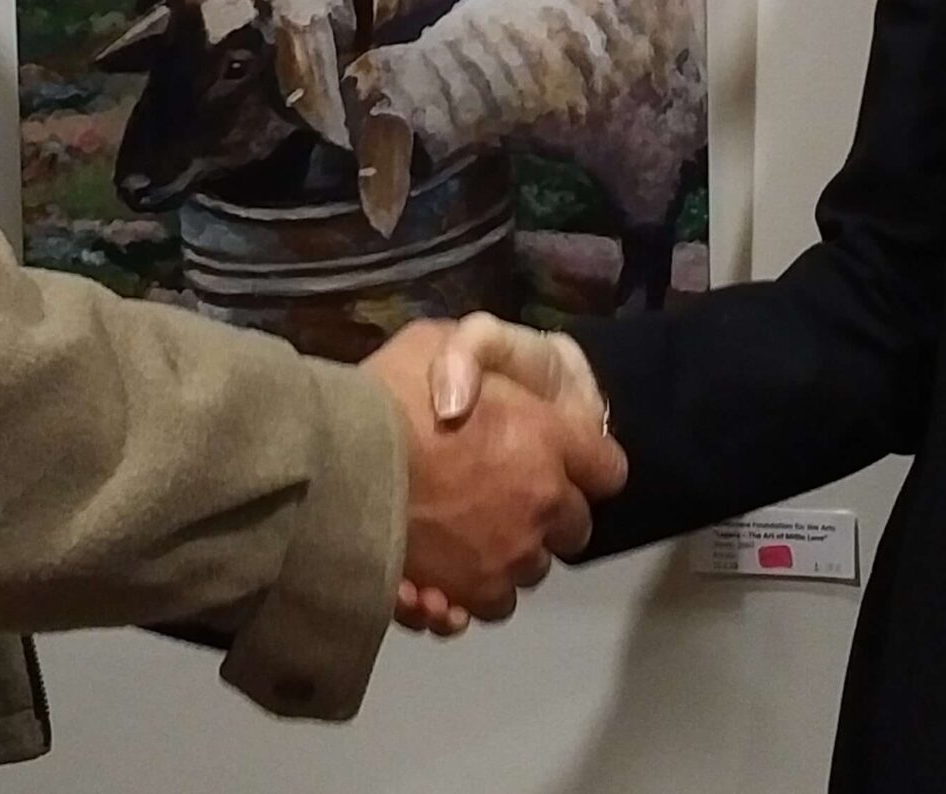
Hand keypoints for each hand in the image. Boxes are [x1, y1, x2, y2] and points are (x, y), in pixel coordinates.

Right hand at [361, 321, 625, 638]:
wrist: (337, 465)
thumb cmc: (389, 395)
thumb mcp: (437, 341)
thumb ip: (475, 362)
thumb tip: (477, 392)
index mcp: (549, 440)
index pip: (608, 467)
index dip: (585, 463)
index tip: (557, 458)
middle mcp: (541, 505)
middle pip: (573, 528)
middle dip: (547, 515)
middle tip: (502, 496)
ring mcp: (507, 557)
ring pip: (529, 571)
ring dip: (507, 555)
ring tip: (464, 537)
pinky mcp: (469, 596)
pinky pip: (487, 605)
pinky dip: (469, 593)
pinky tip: (440, 575)